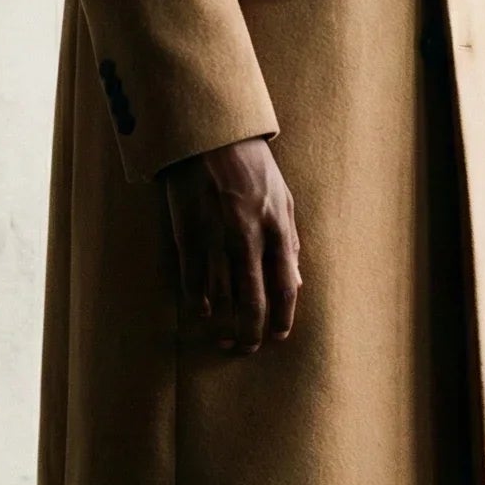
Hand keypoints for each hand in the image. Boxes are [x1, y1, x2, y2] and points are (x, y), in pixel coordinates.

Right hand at [159, 137, 301, 352]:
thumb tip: (297, 282)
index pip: (285, 285)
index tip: (278, 336)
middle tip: (247, 348)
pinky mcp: (187, 233)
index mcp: (277, 226)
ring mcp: (216, 236)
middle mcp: (248, 236)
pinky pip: (193, 280)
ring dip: (224, 323)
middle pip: (253, 300)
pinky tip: (203, 313)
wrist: (210, 136)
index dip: (282, 317)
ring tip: (224, 338)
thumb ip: (290, 240)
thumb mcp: (282, 197)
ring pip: (222, 296)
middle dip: (252, 332)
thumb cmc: (251, 166)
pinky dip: (198, 302)